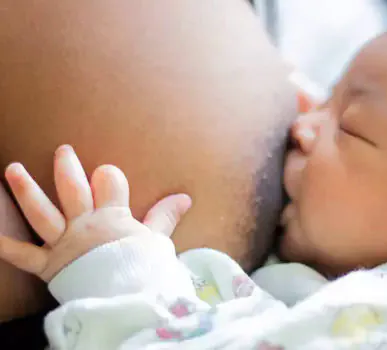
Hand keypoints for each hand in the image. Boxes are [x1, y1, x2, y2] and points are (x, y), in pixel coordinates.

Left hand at [0, 145, 191, 281]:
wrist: (130, 301)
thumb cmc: (145, 270)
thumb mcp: (158, 240)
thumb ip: (165, 216)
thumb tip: (185, 197)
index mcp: (113, 216)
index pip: (109, 182)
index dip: (108, 176)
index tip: (106, 174)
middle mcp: (85, 224)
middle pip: (73, 188)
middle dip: (67, 167)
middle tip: (62, 150)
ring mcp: (64, 243)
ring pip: (42, 212)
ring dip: (26, 190)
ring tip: (13, 169)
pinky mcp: (49, 265)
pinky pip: (23, 255)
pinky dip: (6, 246)